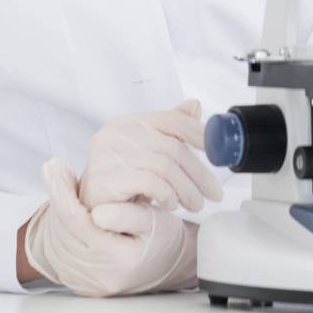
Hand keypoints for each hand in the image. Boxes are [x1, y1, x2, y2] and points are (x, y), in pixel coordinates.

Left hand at [22, 157, 200, 296]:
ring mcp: (88, 284)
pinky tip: (62, 207)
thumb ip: (129, 215)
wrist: (166, 265)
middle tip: (53, 168)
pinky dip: (56, 226)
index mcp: (121, 262)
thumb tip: (98, 213)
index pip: (78, 223)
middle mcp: (100, 278)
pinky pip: (57, 251)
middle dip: (55, 197)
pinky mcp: (79, 283)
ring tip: (57, 183)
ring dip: (53, 210)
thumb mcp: (156, 222)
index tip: (56, 165)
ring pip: (55, 240)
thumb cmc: (163, 237)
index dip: (63, 192)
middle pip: (62, 231)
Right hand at [77, 98, 224, 213]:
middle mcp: (116, 133)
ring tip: (194, 204)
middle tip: (213, 194)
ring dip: (187, 190)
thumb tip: (194, 105)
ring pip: (165, 167)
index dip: (200, 135)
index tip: (219, 154)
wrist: (93, 207)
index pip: (172, 120)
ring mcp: (108, 154)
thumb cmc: (122, 180)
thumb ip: (169, 132)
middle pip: (173, 147)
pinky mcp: (106, 177)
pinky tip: (171, 204)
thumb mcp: (148, 154)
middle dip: (199, 174)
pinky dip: (168, 195)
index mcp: (129, 122)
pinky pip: (150, 183)